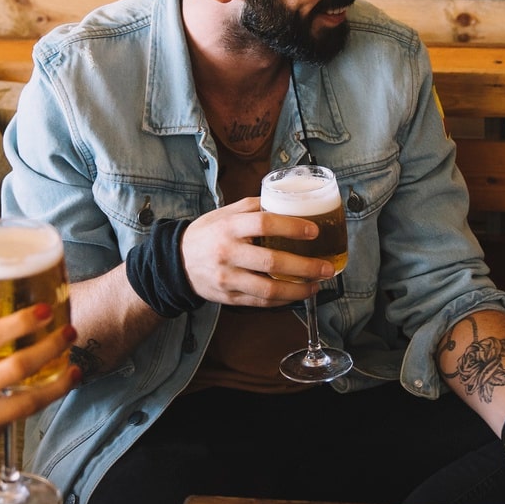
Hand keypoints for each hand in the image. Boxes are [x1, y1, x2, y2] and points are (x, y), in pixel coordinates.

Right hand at [0, 305, 77, 499]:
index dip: (18, 322)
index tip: (42, 310)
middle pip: (14, 368)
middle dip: (49, 347)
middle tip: (68, 333)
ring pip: (26, 401)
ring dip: (57, 383)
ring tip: (72, 367)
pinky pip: (14, 420)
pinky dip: (34, 404)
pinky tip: (48, 391)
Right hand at [179, 197, 334, 306]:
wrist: (177, 262)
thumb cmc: (208, 234)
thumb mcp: (225, 213)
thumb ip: (254, 207)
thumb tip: (287, 201)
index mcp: (229, 227)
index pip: (263, 223)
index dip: (291, 227)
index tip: (313, 231)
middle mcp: (228, 253)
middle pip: (272, 262)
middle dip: (305, 266)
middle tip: (326, 267)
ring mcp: (228, 278)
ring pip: (269, 290)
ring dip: (298, 290)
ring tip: (317, 285)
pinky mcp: (229, 297)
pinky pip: (261, 302)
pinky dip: (283, 300)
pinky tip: (297, 293)